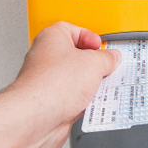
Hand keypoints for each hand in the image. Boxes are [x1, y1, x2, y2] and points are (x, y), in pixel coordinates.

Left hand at [8, 22, 120, 147]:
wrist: (36, 118)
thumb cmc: (51, 85)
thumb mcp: (94, 63)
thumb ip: (106, 58)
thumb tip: (111, 58)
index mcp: (51, 38)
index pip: (73, 29)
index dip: (89, 36)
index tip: (102, 46)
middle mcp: (46, 58)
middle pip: (75, 56)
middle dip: (93, 64)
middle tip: (105, 67)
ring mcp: (47, 81)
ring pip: (76, 79)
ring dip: (90, 84)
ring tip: (99, 87)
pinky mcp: (51, 102)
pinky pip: (73, 98)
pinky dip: (84, 101)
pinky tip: (90, 102)